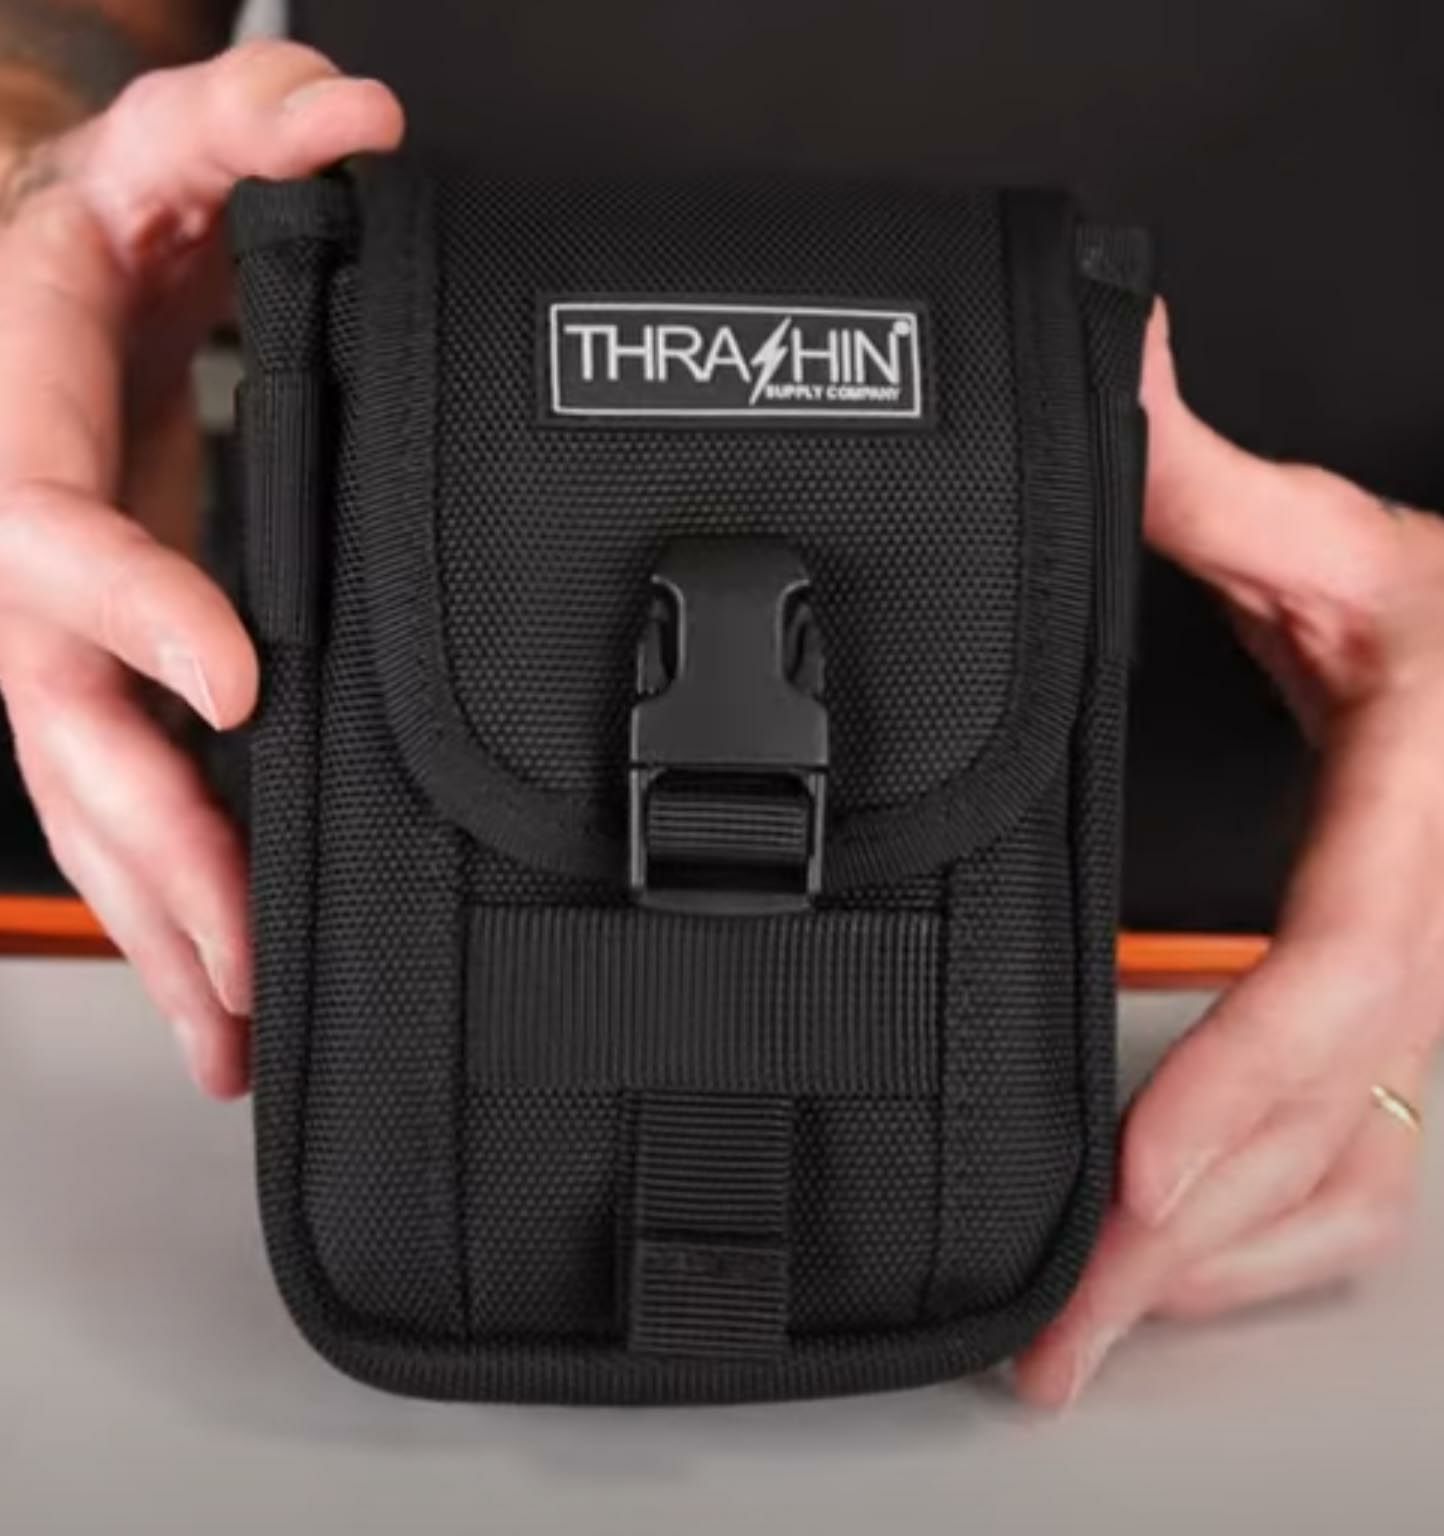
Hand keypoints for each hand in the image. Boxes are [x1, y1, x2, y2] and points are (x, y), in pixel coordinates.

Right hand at [0, 43, 402, 1096]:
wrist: (28, 286)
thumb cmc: (83, 229)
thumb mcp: (149, 151)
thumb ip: (240, 117)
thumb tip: (359, 107)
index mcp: (16, 440)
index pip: (50, 539)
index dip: (130, 610)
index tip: (235, 686)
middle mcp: (20, 563)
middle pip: (63, 732)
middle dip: (153, 856)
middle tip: (239, 981)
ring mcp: (51, 633)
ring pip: (85, 799)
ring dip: (158, 922)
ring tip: (230, 1041)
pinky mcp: (98, 665)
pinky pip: (120, 789)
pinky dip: (169, 887)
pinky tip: (221, 968)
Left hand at [1014, 304, 1443, 1406]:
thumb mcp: (1350, 550)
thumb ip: (1217, 482)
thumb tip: (1119, 357)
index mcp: (1430, 827)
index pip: (1335, 984)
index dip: (1231, 1092)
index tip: (1124, 1191)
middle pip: (1323, 1128)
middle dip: (1185, 1246)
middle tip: (1053, 1337)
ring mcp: (1442, 1011)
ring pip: (1351, 1183)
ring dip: (1220, 1269)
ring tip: (1087, 1335)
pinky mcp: (1418, 1037)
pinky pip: (1360, 1173)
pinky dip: (1269, 1244)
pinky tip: (1182, 1269)